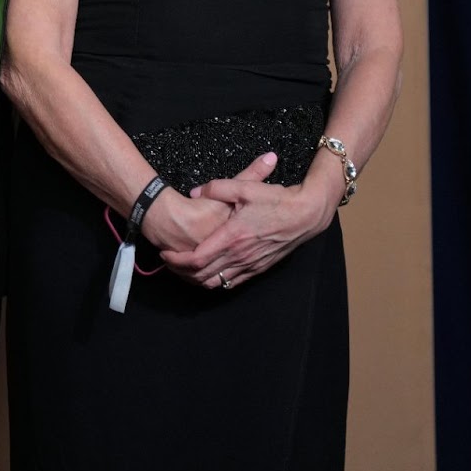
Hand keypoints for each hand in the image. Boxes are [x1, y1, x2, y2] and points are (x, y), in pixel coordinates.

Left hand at [142, 152, 276, 278]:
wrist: (304, 215)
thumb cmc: (276, 201)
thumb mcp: (244, 187)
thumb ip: (217, 187)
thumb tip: (195, 192)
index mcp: (233, 237)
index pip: (198, 258)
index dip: (177, 260)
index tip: (166, 253)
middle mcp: (240, 256)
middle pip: (202, 275)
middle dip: (181, 271)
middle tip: (168, 261)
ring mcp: (250, 265)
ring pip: (217, 283)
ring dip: (196, 279)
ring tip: (184, 268)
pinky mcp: (259, 269)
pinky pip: (232, 283)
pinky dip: (216, 281)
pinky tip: (209, 272)